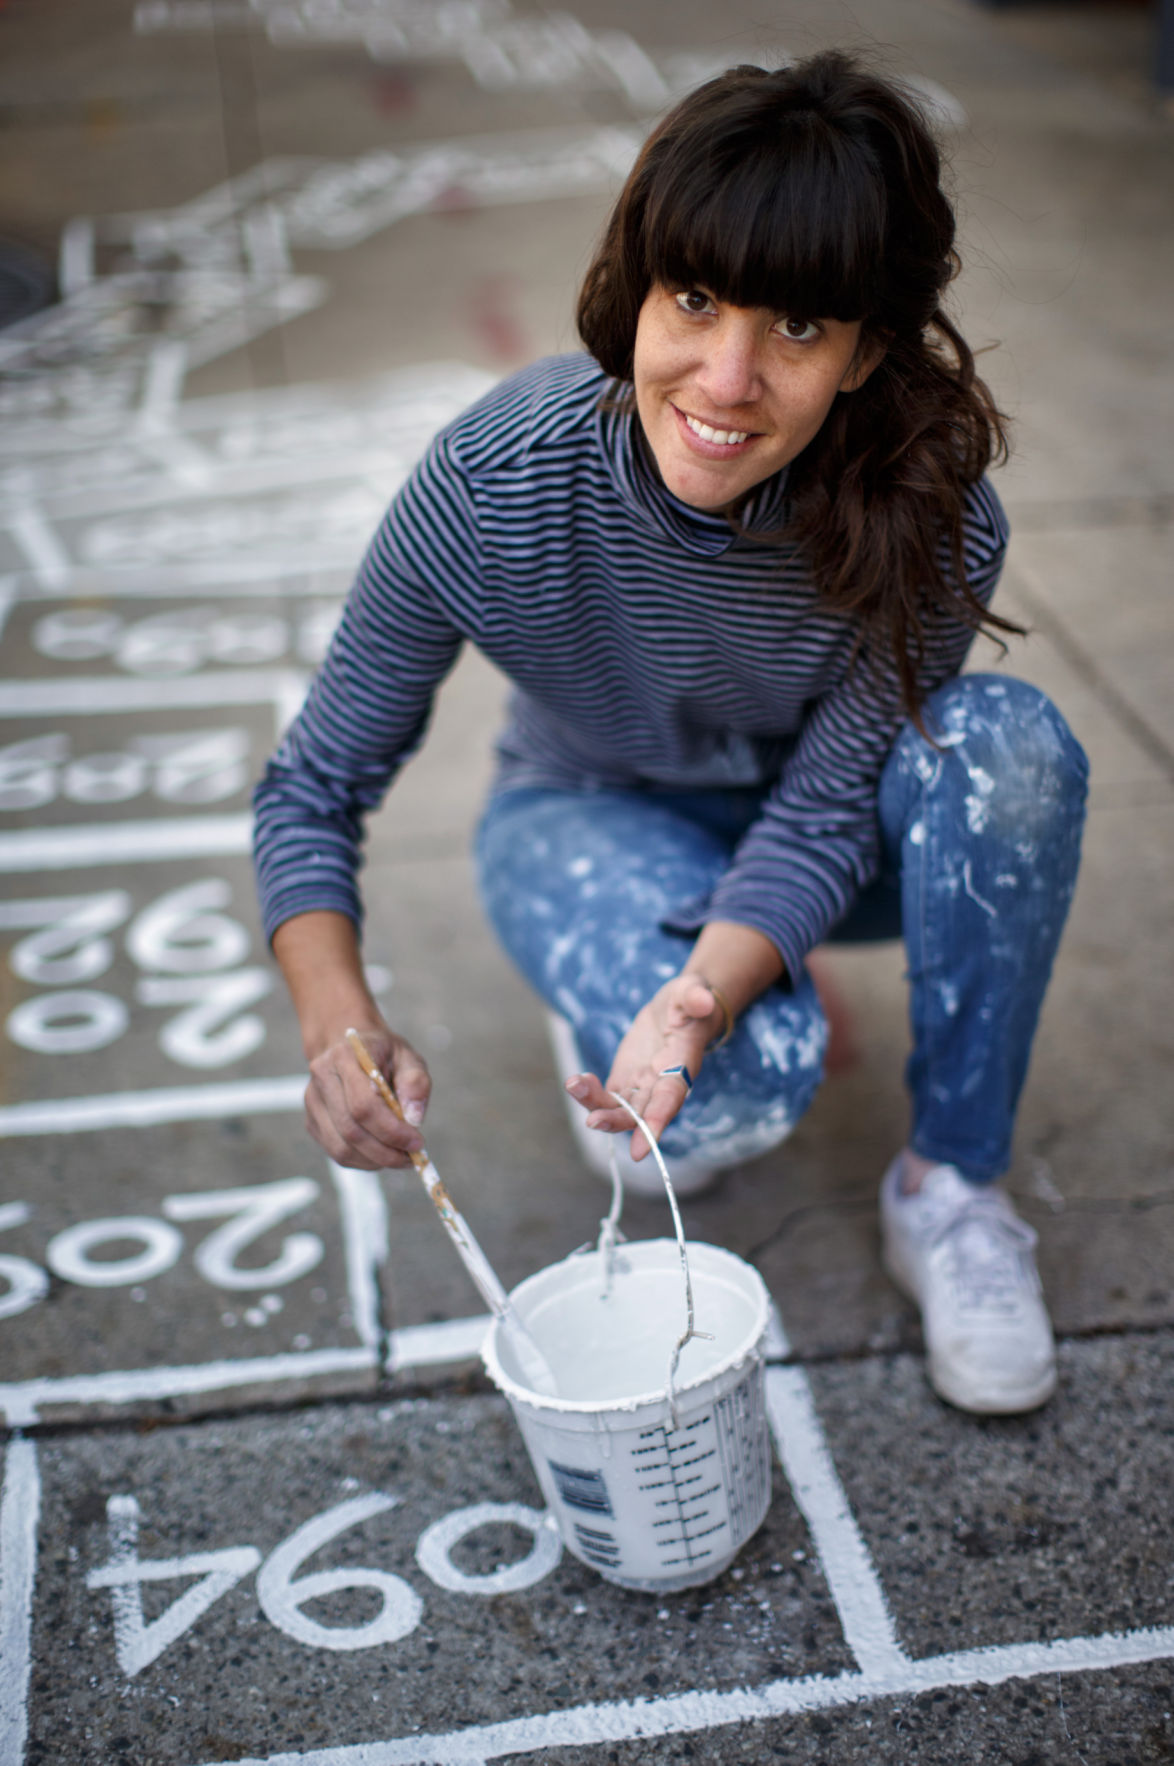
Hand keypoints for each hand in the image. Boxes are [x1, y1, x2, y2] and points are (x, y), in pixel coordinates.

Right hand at [304, 1022, 431, 1169]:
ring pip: (341, 1147)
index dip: (391, 1130)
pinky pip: (336, 1152)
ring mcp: (313, 1101)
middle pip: (351, 1129)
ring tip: (399, 1157)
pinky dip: (362, 1161)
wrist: (348, 1045)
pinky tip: (381, 1154)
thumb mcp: (408, 1057)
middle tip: (412, 1157)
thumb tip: (414, 1119)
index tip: (417, 1142)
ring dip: (374, 1160)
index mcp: (345, 1056)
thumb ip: (416, 1083)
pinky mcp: (312, 1121)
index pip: (363, 1104)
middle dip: (385, 1151)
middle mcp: (322, 1077)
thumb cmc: (382, 1054)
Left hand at [563, 975, 722, 1161]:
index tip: (642, 1150)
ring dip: (596, 1106)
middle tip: (592, 1121)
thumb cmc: (690, 1001)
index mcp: (682, 1066)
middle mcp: (661, 1084)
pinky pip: (607, 1097)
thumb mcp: (692, 992)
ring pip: (619, 1109)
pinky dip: (590, 1094)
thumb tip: (702, 1001)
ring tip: (574, 1085)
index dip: (657, 1122)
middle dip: (617, 1121)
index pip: (670, 1098)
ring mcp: (642, 1085)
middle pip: (640, 1113)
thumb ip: (695, 997)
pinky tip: (575, 1082)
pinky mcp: (626, 1080)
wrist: (679, 1008)